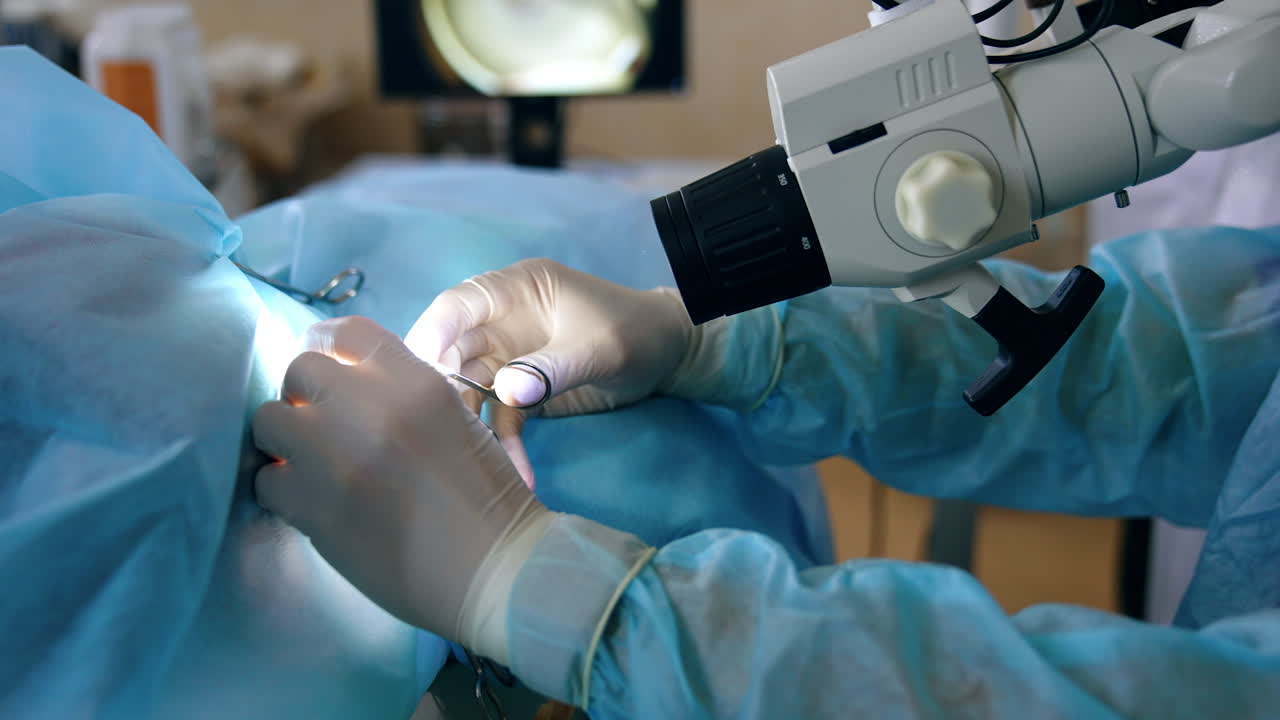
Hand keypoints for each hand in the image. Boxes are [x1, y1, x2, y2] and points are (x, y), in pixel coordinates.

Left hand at [251, 316, 549, 658]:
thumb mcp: (455, 418)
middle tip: (323, 430)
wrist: (493, 567)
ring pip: (268, 420)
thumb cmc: (486, 496)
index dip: (327, 348)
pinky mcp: (312, 505)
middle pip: (299, 370)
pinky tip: (313, 503)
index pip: (346, 332)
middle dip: (305, 398)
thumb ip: (400, 393)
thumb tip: (342, 386)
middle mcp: (369, 406)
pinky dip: (283, 491)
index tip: (327, 373)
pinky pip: (267, 479)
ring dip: (285, 442)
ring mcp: (335, 455)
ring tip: (310, 466)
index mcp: (414, 380)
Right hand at [406, 259, 692, 485]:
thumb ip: (553, 368)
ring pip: (469, 389)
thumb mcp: (599, 348)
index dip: (433, 333)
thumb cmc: (635, 332)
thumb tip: (506, 392)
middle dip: (441, 387)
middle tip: (434, 424)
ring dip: (468, 422)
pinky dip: (505, 444)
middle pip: (452, 351)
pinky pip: (501, 418)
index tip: (420, 371)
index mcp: (516, 289)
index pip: (458, 305)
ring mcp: (509, 357)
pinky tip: (517, 473)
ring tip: (467, 457)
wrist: (669, 356)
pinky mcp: (523, 391)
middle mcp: (502, 321)